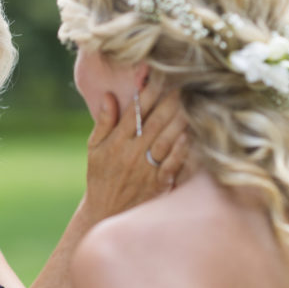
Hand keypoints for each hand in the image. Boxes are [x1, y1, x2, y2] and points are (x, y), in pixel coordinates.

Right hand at [82, 78, 188, 220]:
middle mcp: (131, 154)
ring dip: (181, 119)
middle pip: (154, 122)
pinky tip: (193, 132)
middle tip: (185, 82)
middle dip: (170, 100)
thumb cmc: (101, 176)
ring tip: (194, 101)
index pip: (133, 112)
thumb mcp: (94, 149)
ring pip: (166, 139)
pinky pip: (174, 162)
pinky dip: (183, 147)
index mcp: (115, 143)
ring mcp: (146, 169)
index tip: (159, 75)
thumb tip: (110, 96)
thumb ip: (103, 122)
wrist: (106, 212)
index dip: (147, 92)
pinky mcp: (159, 183)